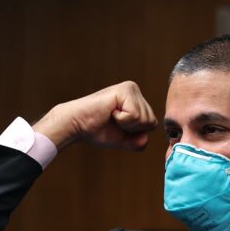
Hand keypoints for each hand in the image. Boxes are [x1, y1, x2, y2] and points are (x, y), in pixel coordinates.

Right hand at [32, 81, 157, 150]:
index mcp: (137, 100)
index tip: (118, 126)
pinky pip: (135, 115)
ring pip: (144, 119)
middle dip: (132, 129)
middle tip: (113, 121)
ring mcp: (130, 88)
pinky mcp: (125, 90)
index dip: (135, 132)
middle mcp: (135, 91)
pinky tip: (110, 112)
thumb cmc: (97, 130)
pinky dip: (122, 120)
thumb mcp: (123, 140)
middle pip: (151, 121)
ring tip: (111, 115)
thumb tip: (146, 138)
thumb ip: (138, 142)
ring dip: (126, 124)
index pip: (152, 124)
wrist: (77, 125)